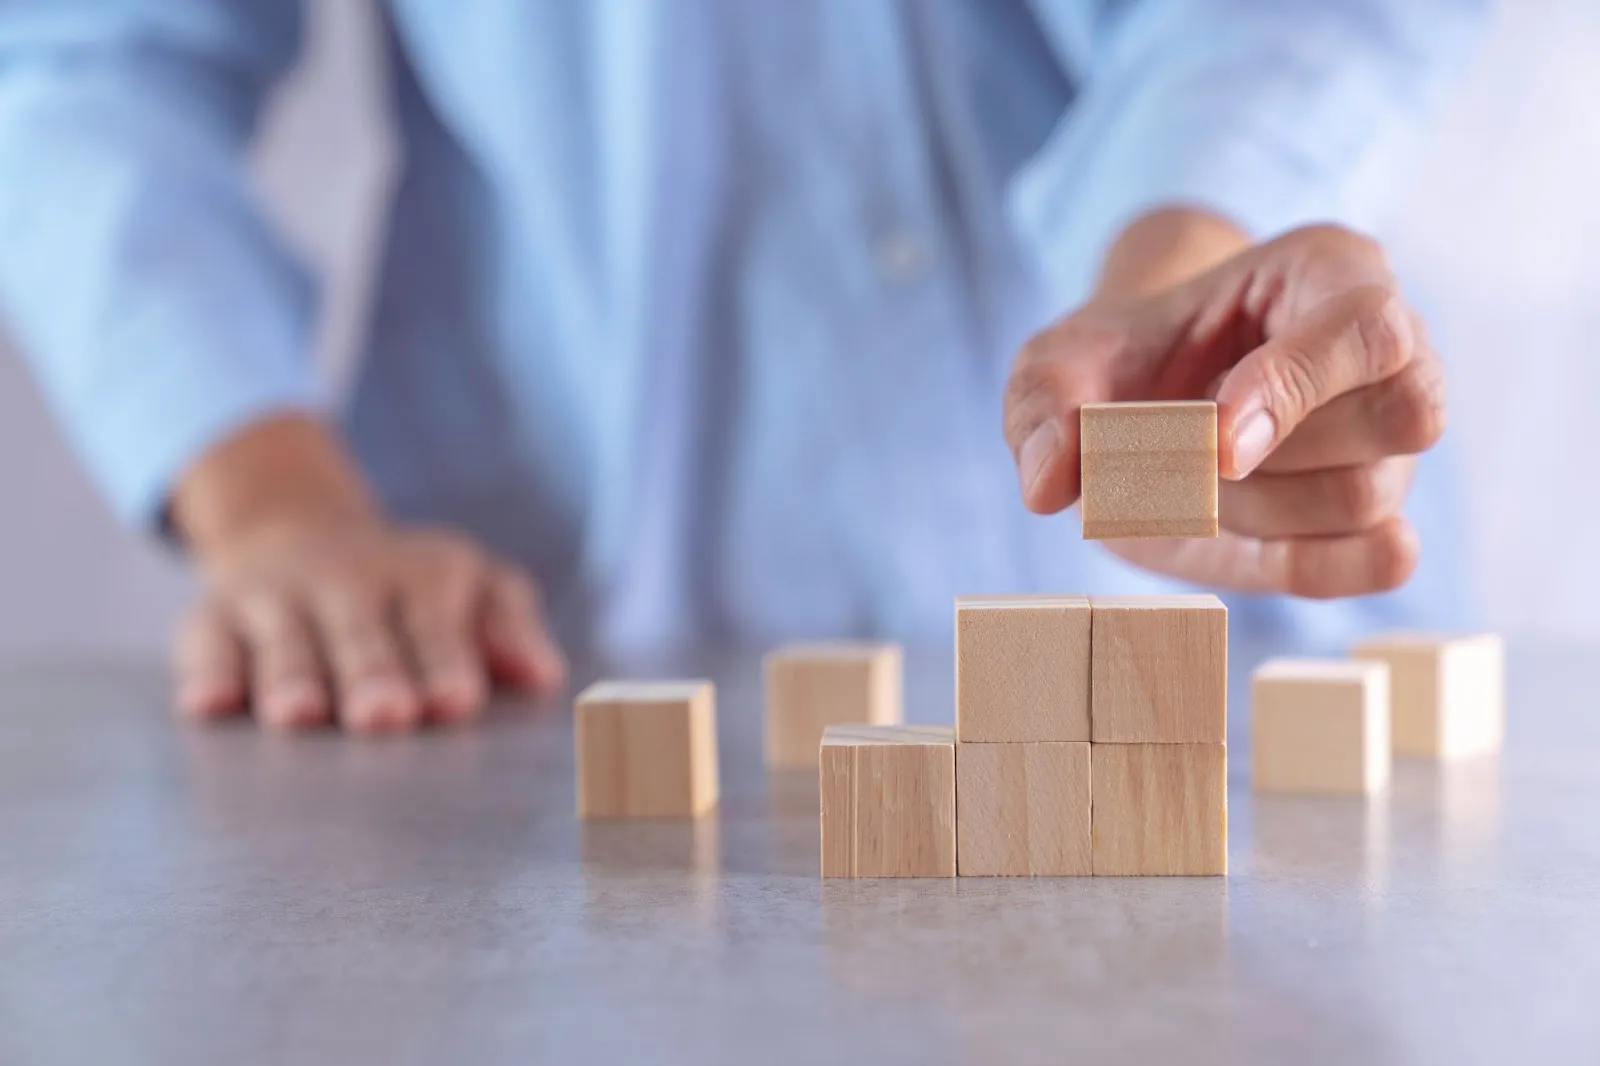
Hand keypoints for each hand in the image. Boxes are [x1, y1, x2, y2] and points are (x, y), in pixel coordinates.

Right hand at [168, 415, 565, 730]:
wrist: (298, 533)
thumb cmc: (409, 587)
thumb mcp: (474, 584)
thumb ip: (509, 626)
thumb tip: (545, 674)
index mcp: (420, 578)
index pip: (435, 624)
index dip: (445, 661)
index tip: (457, 702)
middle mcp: (345, 582)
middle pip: (361, 635)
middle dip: (372, 674)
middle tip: (384, 715)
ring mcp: (276, 599)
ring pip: (284, 642)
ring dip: (292, 677)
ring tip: (299, 715)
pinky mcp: (213, 618)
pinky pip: (206, 645)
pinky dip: (207, 672)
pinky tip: (209, 705)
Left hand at [1004, 214, 1444, 597]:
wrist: (1137, 404)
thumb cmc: (1118, 362)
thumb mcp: (1058, 362)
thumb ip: (1041, 407)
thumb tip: (1048, 486)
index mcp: (1332, 271)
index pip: (1369, 327)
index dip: (1294, 389)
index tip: (1213, 446)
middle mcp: (1392, 350)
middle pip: (1387, 421)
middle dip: (1265, 457)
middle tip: (1182, 454)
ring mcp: (1393, 439)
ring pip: (1363, 495)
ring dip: (1256, 509)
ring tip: (1193, 483)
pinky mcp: (1375, 517)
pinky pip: (1378, 557)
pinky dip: (1313, 564)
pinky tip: (1246, 541)